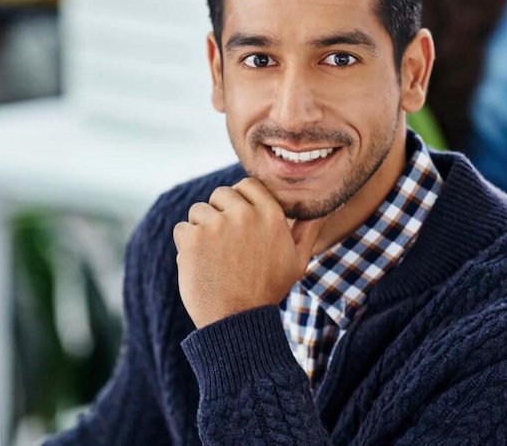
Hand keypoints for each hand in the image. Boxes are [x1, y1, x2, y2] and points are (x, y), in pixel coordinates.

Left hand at [173, 178, 325, 328]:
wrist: (237, 322)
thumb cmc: (268, 290)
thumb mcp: (298, 260)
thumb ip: (309, 229)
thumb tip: (323, 208)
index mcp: (271, 215)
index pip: (247, 184)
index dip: (240, 200)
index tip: (238, 219)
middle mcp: (244, 215)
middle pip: (220, 194)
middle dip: (219, 213)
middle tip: (226, 244)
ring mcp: (216, 225)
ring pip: (198, 210)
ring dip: (201, 229)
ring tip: (214, 257)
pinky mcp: (192, 238)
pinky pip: (182, 228)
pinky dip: (186, 245)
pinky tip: (200, 264)